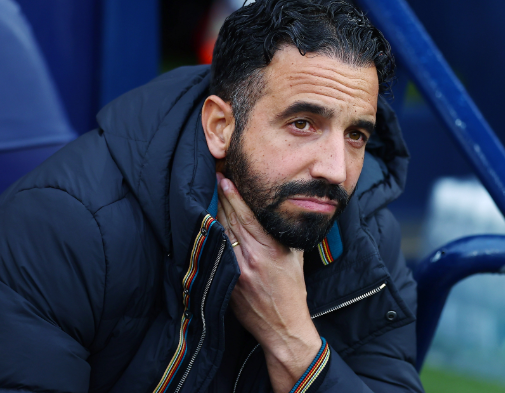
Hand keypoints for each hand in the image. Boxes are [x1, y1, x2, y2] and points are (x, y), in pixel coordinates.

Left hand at [216, 173, 321, 392]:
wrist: (283, 326)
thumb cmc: (293, 290)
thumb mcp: (295, 256)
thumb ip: (284, 233)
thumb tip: (275, 211)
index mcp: (272, 249)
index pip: (248, 215)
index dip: (235, 195)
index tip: (226, 178)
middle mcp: (252, 257)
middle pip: (231, 220)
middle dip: (222, 198)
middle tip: (214, 178)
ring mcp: (237, 270)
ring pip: (222, 233)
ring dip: (215, 213)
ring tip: (209, 194)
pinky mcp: (227, 282)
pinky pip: (217, 252)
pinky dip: (213, 236)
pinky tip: (209, 224)